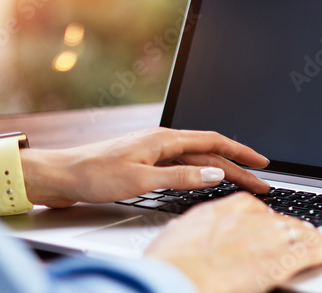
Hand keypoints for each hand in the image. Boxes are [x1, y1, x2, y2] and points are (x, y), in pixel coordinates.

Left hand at [22, 127, 271, 207]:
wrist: (59, 175)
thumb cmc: (94, 174)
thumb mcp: (141, 179)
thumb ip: (181, 176)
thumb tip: (215, 172)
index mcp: (164, 139)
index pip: (214, 142)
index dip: (241, 152)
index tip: (262, 163)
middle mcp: (161, 141)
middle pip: (209, 152)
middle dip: (237, 166)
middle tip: (260, 182)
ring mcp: (153, 151)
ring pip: (197, 159)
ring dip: (221, 169)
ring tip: (241, 181)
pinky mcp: (144, 162)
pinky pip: (183, 165)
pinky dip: (201, 172)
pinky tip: (205, 179)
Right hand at [146, 193, 321, 292]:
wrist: (176, 278)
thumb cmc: (171, 264)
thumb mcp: (180, 234)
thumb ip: (200, 228)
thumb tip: (200, 231)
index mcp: (226, 207)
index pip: (258, 208)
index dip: (271, 220)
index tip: (275, 226)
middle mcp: (252, 218)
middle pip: (283, 220)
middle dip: (295, 230)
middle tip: (305, 237)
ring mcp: (270, 237)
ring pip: (302, 233)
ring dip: (315, 239)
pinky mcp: (282, 260)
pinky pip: (312, 252)